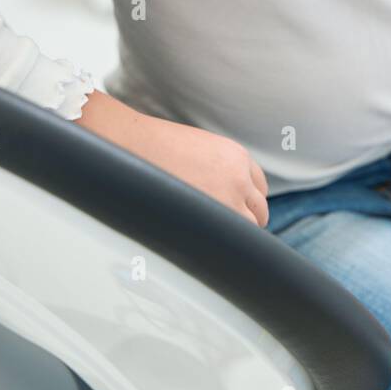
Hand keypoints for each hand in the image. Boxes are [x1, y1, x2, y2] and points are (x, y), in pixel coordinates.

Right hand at [75, 91, 269, 226]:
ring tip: (213, 239)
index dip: (248, 201)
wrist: (131, 145)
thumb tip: (224, 196)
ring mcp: (227, 200)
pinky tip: (207, 244)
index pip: (259, 187)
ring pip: (247, 228)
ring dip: (235, 235)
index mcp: (238, 157)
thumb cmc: (156, 146)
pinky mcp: (209, 218)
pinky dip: (222, 244)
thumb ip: (221, 169)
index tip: (238, 210)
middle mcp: (239, 178)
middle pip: (258, 210)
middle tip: (226, 229)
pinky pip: (227, 240)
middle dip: (246, 220)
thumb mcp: (202, 148)